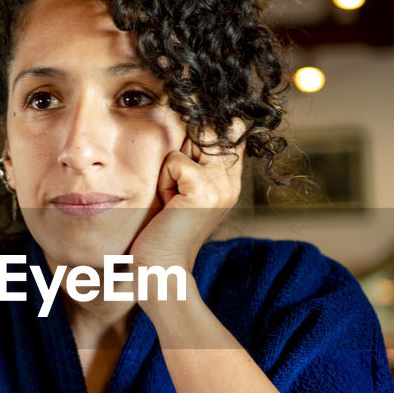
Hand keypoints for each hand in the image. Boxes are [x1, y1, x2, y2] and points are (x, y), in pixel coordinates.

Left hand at [129, 117, 246, 276]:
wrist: (161, 268)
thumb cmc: (162, 230)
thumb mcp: (182, 192)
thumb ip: (191, 162)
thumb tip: (187, 124)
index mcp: (230, 181)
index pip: (231, 130)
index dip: (208, 126)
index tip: (187, 139)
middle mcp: (231, 181)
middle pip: (213, 129)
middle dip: (186, 142)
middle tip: (174, 181)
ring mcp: (221, 186)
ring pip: (193, 142)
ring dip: (172, 165)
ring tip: (171, 195)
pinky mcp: (204, 190)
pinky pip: (176, 161)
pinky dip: (164, 180)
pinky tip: (168, 203)